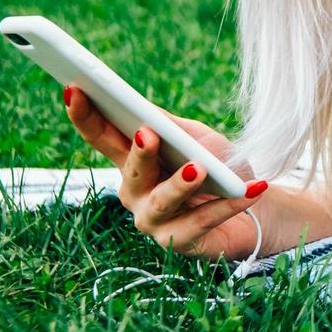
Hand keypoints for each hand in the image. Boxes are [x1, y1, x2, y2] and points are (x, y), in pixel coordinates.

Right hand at [64, 85, 269, 259]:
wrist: (258, 211)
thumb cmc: (220, 169)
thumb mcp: (196, 139)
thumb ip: (170, 125)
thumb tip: (142, 108)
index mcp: (133, 162)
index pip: (102, 138)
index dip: (85, 116)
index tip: (73, 89)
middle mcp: (136, 194)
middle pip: (131, 172)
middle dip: (139, 154)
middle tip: (147, 133)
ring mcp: (155, 221)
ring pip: (161, 202)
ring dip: (179, 184)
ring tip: (198, 168)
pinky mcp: (181, 242)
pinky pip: (204, 220)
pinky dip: (229, 204)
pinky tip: (251, 188)